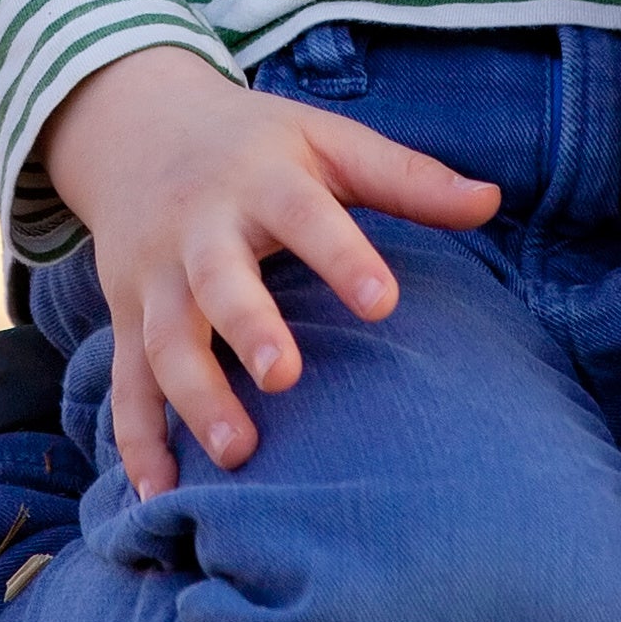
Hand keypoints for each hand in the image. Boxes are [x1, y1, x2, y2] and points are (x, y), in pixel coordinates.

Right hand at [35, 43, 501, 493]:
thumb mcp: (327, 143)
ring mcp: (155, 277)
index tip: (383, 303)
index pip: (301, 212)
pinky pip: (126, 385)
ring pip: (165, 340)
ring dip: (195, 397)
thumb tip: (493, 201)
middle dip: (246, 325)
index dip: (340, 255)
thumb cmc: (256, 145)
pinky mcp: (128, 318)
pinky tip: (158, 495)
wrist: (137, 126)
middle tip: (285, 377)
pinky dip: (136, 441)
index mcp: (258, 179)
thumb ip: (406, 178)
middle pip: (216, 279)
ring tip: (239, 454)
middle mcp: (199, 228)